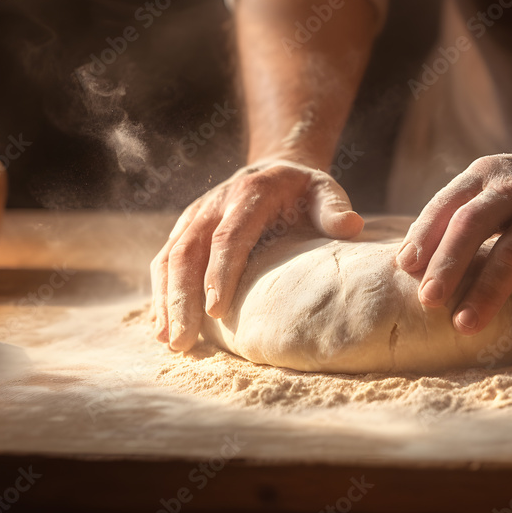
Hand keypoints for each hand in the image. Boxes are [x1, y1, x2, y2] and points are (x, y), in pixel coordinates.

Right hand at [151, 158, 363, 350]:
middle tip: (182, 340)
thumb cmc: (304, 190)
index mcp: (250, 194)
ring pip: (170, 258)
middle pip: (189, 251)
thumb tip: (350, 226)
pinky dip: (161, 294)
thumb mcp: (324, 191)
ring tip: (168, 341)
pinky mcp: (185, 230)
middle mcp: (214, 204)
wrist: (274, 171)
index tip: (216, 310)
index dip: (220, 272)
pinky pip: (165, 262)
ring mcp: (195, 217)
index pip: (230, 236)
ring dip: (166, 300)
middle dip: (182, 297)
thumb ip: (334, 207)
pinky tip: (162, 327)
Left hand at [395, 148, 511, 340]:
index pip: (448, 204)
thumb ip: (461, 215)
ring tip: (464, 326)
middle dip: (448, 264)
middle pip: (473, 224)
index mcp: (487, 176)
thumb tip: (409, 262)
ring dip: (487, 291)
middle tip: (427, 301)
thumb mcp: (499, 189)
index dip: (424, 235)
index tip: (404, 268)